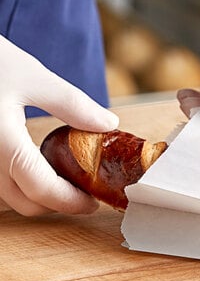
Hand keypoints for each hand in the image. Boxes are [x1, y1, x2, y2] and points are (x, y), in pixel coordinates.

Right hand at [0, 37, 118, 215]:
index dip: (71, 202)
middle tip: (83, 191)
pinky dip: (19, 181)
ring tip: (65, 178)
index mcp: (2, 142)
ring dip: (36, 195)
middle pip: (23, 202)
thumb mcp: (33, 76)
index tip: (92, 202)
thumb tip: (108, 123)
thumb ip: (71, 104)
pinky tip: (37, 164)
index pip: (41, 190)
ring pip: (6, 195)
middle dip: (56, 204)